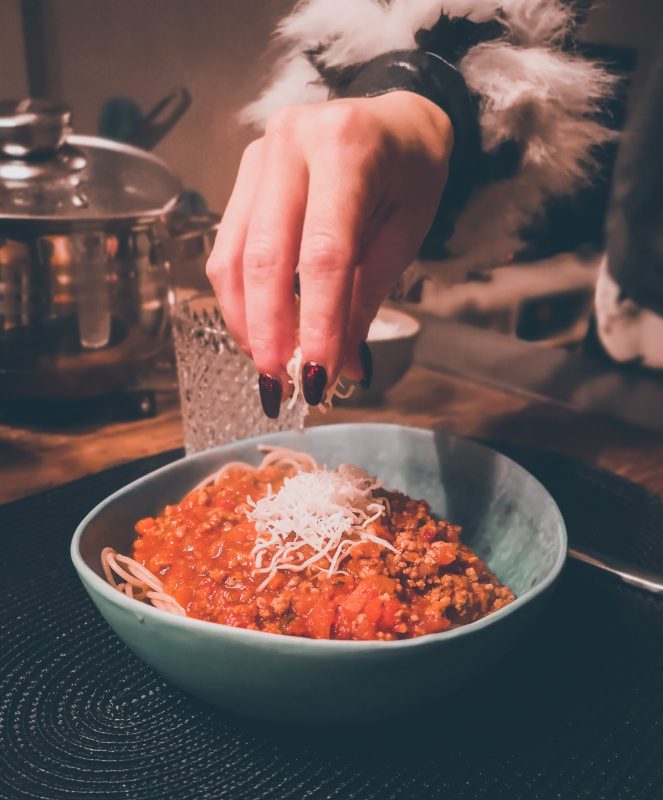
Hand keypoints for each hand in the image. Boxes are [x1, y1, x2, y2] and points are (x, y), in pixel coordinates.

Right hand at [206, 91, 452, 412]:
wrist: (394, 120)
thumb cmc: (409, 175)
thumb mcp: (404, 234)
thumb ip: (365, 298)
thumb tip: (340, 369)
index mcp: (348, 147)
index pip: (324, 254)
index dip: (318, 323)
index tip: (317, 377)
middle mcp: (292, 142)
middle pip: (264, 256)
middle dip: (269, 331)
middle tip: (280, 383)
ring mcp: (259, 156)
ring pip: (232, 256)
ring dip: (246, 321)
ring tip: (269, 363)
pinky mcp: (242, 175)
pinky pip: (228, 248)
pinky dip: (240, 298)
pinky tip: (259, 329)